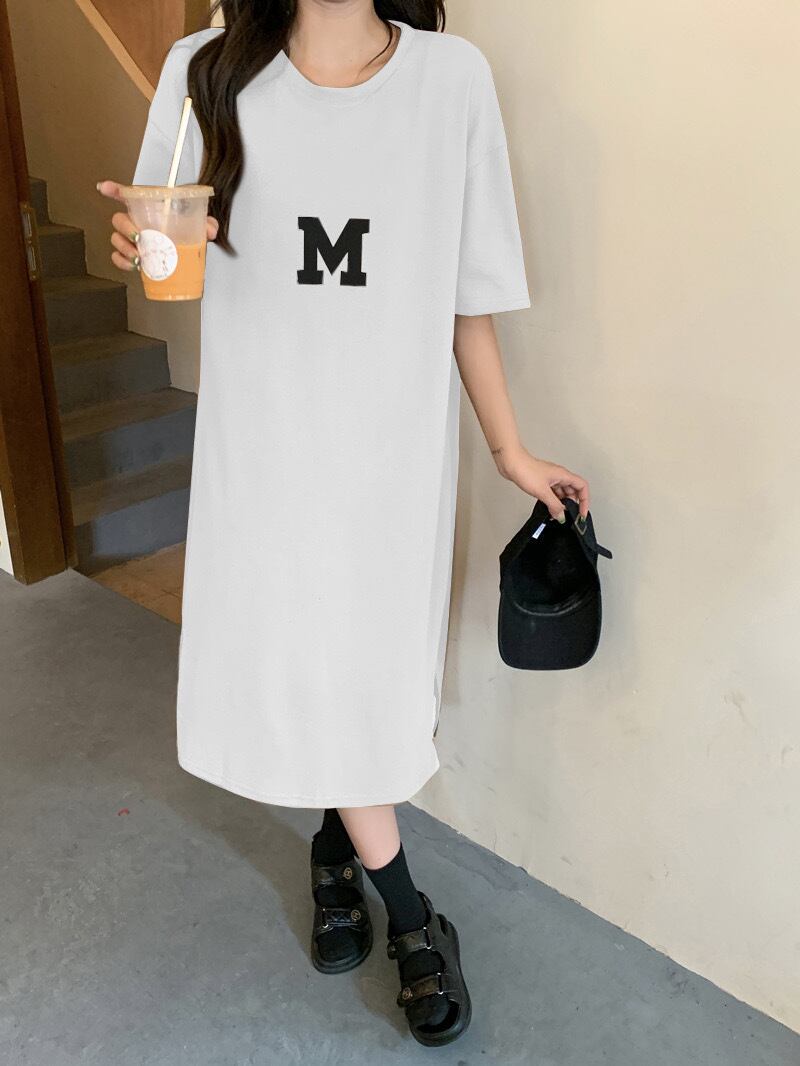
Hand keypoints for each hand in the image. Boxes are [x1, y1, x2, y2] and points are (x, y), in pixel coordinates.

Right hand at [96, 180, 218, 272]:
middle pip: (118, 219)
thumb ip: (207, 223)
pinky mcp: (132, 257)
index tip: (104, 188)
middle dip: (125, 228)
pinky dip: (122, 262)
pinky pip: (118, 257)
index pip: (128, 196)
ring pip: (116, 239)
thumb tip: (210, 230)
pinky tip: (134, 266)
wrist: (188, 255)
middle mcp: (137, 223)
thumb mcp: (198, 225)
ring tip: (139, 257)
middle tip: (139, 238)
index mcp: (149, 210)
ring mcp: (132, 240)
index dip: (114, 190)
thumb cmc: (187, 234)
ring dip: (124, 248)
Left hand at [494, 444, 589, 521]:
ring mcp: (550, 478)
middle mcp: (558, 476)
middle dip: (572, 504)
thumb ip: (554, 505)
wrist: (511, 463)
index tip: (581, 512)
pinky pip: (552, 492)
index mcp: (563, 475)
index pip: (582, 487)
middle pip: (573, 491)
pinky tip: (547, 507)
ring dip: (561, 503)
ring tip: (556, 513)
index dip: (584, 500)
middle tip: (567, 515)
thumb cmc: (526, 469)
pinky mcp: (541, 481)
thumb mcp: (543, 491)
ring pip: (561, 492)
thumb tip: (561, 516)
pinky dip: (552, 500)